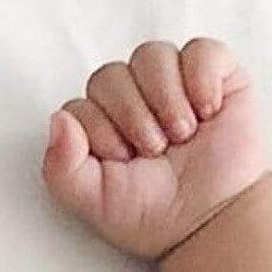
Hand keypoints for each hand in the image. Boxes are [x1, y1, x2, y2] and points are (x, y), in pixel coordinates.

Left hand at [42, 38, 270, 262]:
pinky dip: (202, 79)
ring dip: (165, 99)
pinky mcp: (213, 73)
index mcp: (100, 126)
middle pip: (110, 76)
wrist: (212, 221)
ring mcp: (171, 83)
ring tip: (182, 136)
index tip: (124, 162)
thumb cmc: (155, 215)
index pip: (80, 104)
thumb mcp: (93, 202)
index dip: (100, 131)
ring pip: (151, 56)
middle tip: (156, 151)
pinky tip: (208, 112)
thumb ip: (61, 168)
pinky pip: (199, 50)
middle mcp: (131, 99)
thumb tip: (58, 119)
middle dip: (132, 118)